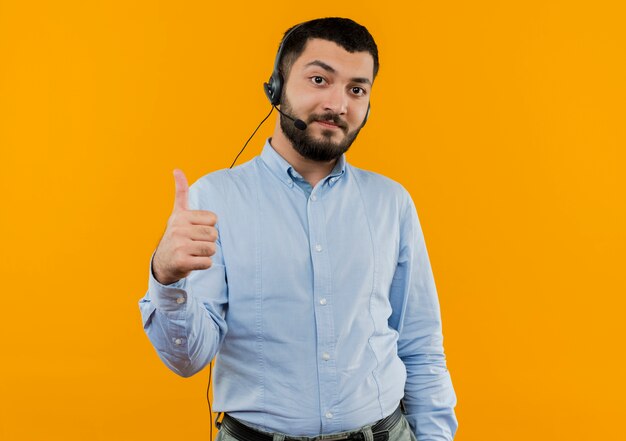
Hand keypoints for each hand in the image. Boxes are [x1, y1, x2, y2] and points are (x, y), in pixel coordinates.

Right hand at [152, 169, 217, 284]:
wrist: (162, 263)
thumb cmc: (176, 236)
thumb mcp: (178, 213)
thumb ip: (181, 193)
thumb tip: (177, 169)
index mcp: (180, 216)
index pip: (213, 219)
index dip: (208, 226)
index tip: (194, 230)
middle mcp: (178, 229)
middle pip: (213, 234)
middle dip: (208, 241)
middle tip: (194, 244)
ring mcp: (179, 245)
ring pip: (212, 248)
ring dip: (206, 253)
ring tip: (193, 252)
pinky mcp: (181, 261)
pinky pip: (207, 262)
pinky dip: (203, 264)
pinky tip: (192, 262)